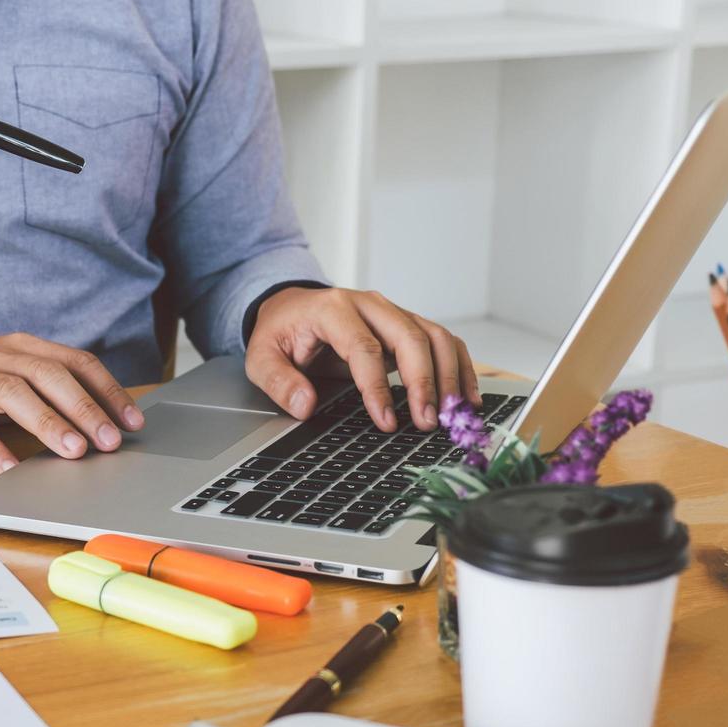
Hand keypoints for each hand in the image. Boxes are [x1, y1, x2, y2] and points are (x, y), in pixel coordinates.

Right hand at [0, 335, 145, 473]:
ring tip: (73, 451)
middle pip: (49, 375)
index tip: (132, 421)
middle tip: (110, 440)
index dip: (107, 390)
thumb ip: (47, 392)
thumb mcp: (9, 378)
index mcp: (21, 348)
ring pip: (13, 394)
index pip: (74, 362)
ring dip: (47, 423)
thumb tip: (100, 423)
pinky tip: (10, 468)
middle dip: (84, 408)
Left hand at [245, 286, 479, 431]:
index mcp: (333, 309)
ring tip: (453, 413)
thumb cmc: (280, 332)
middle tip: (428, 421)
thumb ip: (279, 381)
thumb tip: (305, 405)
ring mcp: (392, 312)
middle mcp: (370, 305)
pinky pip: (442, 340)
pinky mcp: (406, 324)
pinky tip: (466, 397)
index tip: (385, 420)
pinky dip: (459, 366)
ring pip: (434, 336)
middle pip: (410, 338)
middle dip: (424, 383)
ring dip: (449, 375)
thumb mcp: (261, 356)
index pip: (364, 348)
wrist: (291, 307)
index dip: (377, 387)